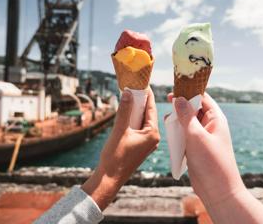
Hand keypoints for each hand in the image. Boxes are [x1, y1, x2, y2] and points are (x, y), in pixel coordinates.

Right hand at [82, 88, 159, 209]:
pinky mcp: (141, 147)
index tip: (144, 83)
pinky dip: (134, 120)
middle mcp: (153, 138)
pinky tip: (128, 113)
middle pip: (149, 114)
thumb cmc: (115, 157)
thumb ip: (124, 111)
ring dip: (137, 110)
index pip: (151, 109)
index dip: (147, 95)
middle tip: (136, 87)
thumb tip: (128, 92)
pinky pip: (140, 128)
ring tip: (131, 97)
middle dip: (142, 101)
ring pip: (144, 121)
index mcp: (152, 134)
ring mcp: (148, 143)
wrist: (110, 178)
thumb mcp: (119, 130)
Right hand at [170, 93, 262, 222]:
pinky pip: (186, 135)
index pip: (203, 98)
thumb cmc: (211, 162)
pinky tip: (170, 134)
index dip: (189, 92)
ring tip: (167, 119)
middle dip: (181, 106)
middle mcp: (211, 126)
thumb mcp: (196, 135)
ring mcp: (204, 137)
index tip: (174, 90)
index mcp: (216, 119)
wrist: (218, 190)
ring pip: (188, 122)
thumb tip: (179, 99)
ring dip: (178, 120)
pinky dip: (178, 133)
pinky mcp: (197, 148)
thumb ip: (186, 116)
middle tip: (167, 102)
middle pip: (194, 109)